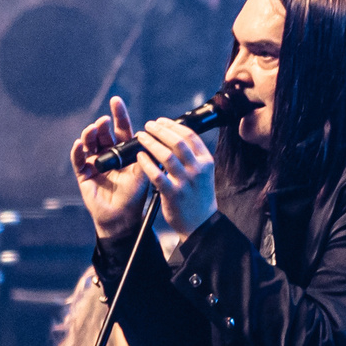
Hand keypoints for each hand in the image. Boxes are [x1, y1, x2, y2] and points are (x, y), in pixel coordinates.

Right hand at [71, 97, 154, 239]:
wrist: (123, 218)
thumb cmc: (135, 196)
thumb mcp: (143, 174)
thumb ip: (146, 157)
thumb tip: (153, 137)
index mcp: (124, 152)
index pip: (121, 129)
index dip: (119, 115)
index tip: (117, 100)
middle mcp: (108, 154)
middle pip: (103, 133)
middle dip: (103, 124)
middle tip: (105, 120)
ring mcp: (95, 163)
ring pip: (89, 142)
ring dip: (90, 134)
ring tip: (93, 130)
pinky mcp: (84, 174)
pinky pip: (77, 159)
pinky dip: (77, 151)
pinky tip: (80, 145)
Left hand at [128, 117, 220, 237]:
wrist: (200, 224)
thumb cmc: (198, 197)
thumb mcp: (203, 173)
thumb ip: (192, 156)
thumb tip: (172, 136)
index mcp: (206, 161)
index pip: (190, 135)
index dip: (172, 125)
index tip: (160, 121)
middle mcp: (197, 169)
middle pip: (177, 141)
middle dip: (160, 130)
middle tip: (148, 126)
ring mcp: (185, 182)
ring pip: (166, 155)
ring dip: (151, 142)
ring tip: (141, 137)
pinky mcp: (173, 194)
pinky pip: (156, 175)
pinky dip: (146, 163)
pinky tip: (139, 156)